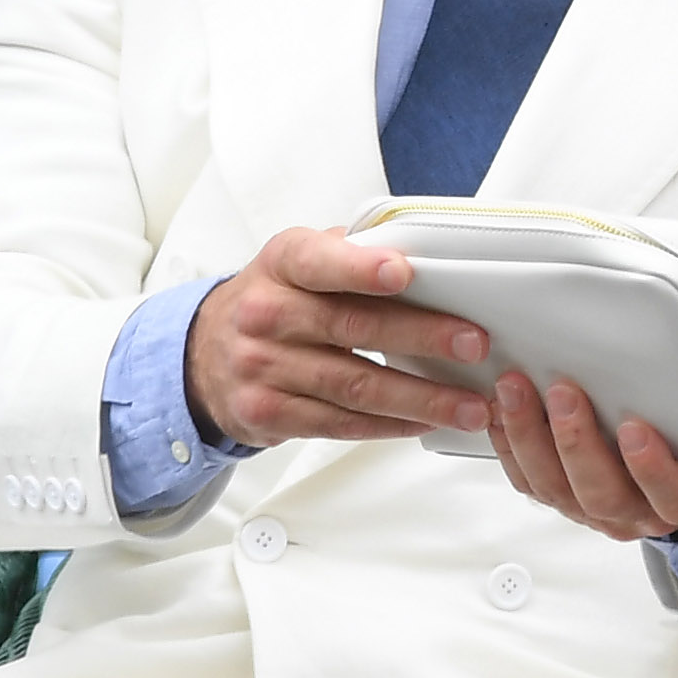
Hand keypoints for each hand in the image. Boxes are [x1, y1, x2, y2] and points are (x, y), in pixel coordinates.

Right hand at [186, 224, 496, 446]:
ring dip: (421, 398)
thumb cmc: (274, 300)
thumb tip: (423, 251)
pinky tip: (425, 422)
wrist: (204, 356)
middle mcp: (267, 314)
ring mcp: (264, 368)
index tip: (404, 272)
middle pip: (354, 328)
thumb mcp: (300, 260)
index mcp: (282, 263)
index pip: (319, 261)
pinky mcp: (269, 414)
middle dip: (422, 337)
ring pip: (355, 386)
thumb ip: (352, 252)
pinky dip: (390, 425)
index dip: (361, 268)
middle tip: (473, 345)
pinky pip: (340, 423)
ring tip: (469, 404)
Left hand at [484, 373, 677, 539]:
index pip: (672, 495)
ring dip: (530, 439)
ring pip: (556, 489)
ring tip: (516, 387)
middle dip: (576, 441)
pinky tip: (495, 408)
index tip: (637, 426)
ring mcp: (597, 508)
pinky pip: (528, 482)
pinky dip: (507, 449)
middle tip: (563, 389)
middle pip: (601, 493)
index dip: (651, 467)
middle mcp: (641, 514)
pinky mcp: (562, 494)